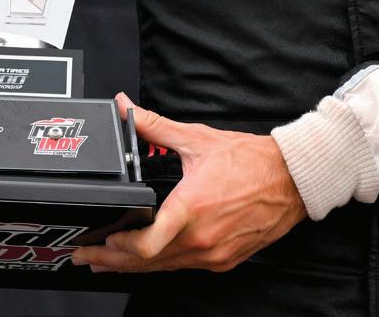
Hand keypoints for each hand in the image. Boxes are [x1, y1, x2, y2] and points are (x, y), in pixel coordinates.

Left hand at [71, 94, 306, 273]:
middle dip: (111, 262)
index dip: (118, 248)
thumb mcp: (197, 139)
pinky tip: (150, 258)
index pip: (146, 245)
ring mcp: (213, 254)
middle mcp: (201, 238)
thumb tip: (126, 110)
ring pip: (164, 268)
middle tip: (86, 259)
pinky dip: (162, 264)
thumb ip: (155, 126)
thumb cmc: (251, 160)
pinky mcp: (224, 260)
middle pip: (146, 264)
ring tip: (109, 262)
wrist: (292, 178)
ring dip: (134, 267)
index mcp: (191, 207)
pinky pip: (185, 266)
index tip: (99, 242)